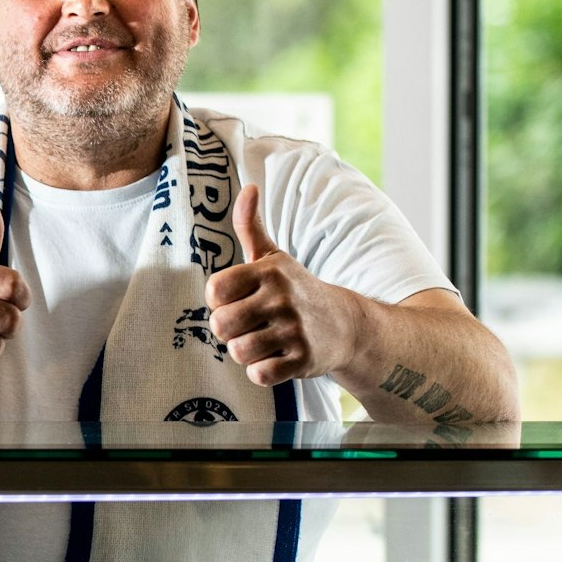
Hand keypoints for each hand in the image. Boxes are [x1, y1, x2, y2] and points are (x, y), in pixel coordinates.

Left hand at [204, 183, 360, 387]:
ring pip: (239, 351)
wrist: (347, 325)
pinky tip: (274, 359)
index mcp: (269, 272)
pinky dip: (262, 372)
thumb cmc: (297, 290)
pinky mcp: (303, 359)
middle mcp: (282, 298)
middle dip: (228, 331)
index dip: (219, 302)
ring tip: (261, 341)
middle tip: (246, 326)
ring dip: (245, 352)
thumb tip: (248, 188)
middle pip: (222, 325)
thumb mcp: (274, 257)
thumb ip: (250, 227)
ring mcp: (294, 330)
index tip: (235, 301)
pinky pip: (260, 374)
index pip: (215, 291)